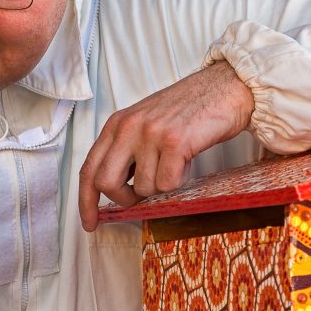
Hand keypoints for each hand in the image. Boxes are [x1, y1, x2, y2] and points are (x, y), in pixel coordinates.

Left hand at [78, 61, 253, 231]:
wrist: (224, 88)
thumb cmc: (188, 110)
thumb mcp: (144, 124)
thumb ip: (126, 151)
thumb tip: (116, 191)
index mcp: (116, 124)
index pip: (89, 169)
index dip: (86, 201)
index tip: (90, 223)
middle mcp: (128, 127)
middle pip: (106, 183)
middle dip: (124, 199)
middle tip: (141, 197)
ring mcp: (150, 134)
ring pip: (143, 188)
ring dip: (162, 185)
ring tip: (176, 162)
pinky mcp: (174, 142)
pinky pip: (168, 184)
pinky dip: (179, 180)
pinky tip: (186, 161)